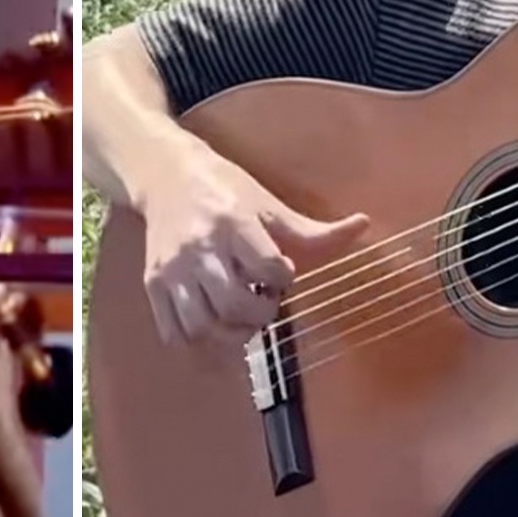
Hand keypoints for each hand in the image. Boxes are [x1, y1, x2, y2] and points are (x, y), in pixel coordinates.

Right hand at [139, 145, 368, 347]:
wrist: (166, 175)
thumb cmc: (224, 189)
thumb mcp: (268, 203)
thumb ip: (313, 229)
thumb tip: (364, 225)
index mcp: (235, 224)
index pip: (270, 268)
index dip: (283, 278)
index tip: (281, 272)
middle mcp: (201, 248)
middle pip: (235, 304)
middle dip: (260, 313)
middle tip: (264, 302)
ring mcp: (173, 269)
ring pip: (202, 325)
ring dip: (230, 334)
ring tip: (239, 319)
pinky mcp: (153, 283)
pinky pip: (174, 332)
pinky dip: (197, 341)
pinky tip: (213, 326)